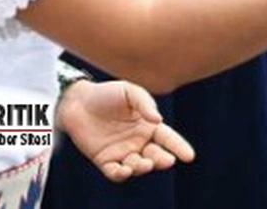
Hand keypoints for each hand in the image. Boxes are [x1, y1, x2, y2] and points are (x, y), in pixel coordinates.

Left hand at [57, 80, 194, 182]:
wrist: (77, 102)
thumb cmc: (106, 94)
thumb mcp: (129, 91)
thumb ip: (145, 103)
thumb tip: (158, 120)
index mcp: (148, 125)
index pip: (168, 138)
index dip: (179, 147)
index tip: (189, 157)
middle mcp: (138, 141)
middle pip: (156, 155)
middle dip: (162, 160)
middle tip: (166, 161)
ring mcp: (122, 152)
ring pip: (138, 166)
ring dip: (143, 167)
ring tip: (143, 163)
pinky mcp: (105, 160)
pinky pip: (115, 173)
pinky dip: (122, 174)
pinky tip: (125, 169)